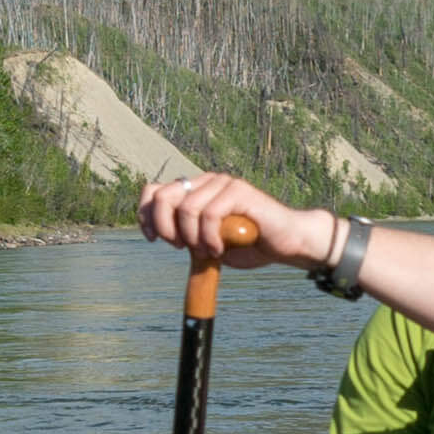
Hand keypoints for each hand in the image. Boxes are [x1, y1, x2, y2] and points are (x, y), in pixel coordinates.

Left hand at [137, 173, 337, 270]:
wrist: (287, 244)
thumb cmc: (249, 245)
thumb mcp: (207, 244)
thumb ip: (185, 236)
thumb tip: (156, 232)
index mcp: (195, 191)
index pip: (154, 190)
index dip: (146, 214)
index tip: (153, 240)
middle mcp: (206, 181)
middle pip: (163, 195)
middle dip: (165, 227)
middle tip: (180, 247)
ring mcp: (223, 183)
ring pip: (187, 208)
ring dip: (192, 238)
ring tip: (208, 252)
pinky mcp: (239, 190)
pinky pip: (209, 214)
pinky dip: (209, 238)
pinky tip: (220, 250)